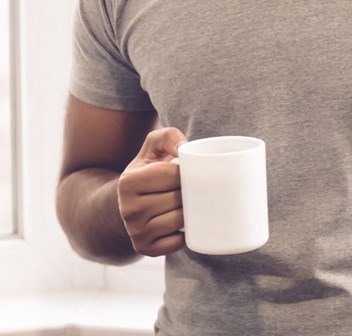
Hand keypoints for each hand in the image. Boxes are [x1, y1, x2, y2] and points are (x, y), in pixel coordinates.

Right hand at [116, 127, 187, 256]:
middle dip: (189, 192)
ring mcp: (135, 232)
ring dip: (189, 212)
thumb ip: (168, 136)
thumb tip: (184, 147)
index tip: (183, 172)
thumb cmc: (148, 172)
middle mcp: (128, 209)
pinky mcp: (145, 249)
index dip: (186, 172)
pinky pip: (178, 242)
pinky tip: (180, 223)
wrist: (128, 205)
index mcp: (128, 182)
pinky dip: (185, 233)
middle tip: (186, 189)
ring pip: (180, 220)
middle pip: (178, 199)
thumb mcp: (152, 148)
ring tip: (184, 203)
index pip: (175, 175)